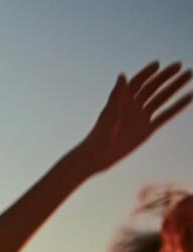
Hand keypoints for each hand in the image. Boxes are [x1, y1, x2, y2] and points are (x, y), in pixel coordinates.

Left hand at [76, 62, 191, 175]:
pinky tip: (190, 97)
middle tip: (179, 65)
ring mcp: (141, 117)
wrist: (98, 156)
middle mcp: (132, 106)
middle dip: (165, 76)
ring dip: (174, 87)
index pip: (137, 82)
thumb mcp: (109, 113)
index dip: (147, 73)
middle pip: (152, 87)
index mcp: (122, 101)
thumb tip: (122, 74)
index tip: (158, 64)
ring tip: (189, 74)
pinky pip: (165, 116)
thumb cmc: (99, 135)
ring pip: (161, 99)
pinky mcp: (147, 129)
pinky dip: (177, 106)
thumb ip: (117, 94)